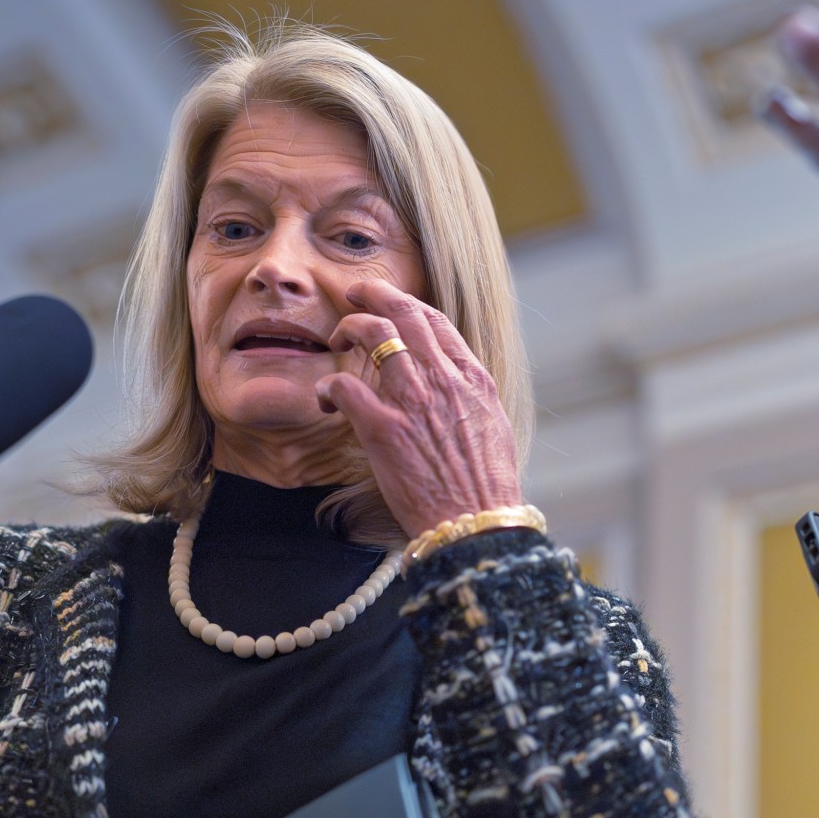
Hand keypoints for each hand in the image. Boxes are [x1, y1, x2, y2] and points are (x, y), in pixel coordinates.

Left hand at [316, 280, 523, 538]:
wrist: (475, 523)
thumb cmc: (486, 486)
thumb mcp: (492, 426)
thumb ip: (469, 396)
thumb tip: (455, 385)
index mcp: (470, 377)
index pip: (434, 320)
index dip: (406, 303)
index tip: (389, 301)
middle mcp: (441, 379)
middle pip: (403, 312)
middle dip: (372, 294)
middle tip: (353, 295)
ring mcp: (411, 401)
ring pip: (371, 334)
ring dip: (347, 329)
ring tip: (336, 339)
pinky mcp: (382, 429)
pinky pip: (344, 385)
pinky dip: (329, 386)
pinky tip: (326, 398)